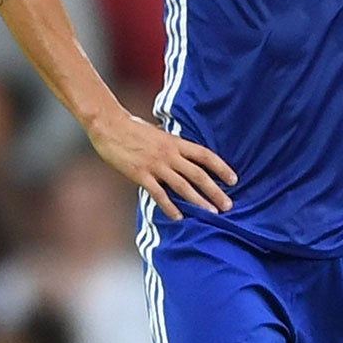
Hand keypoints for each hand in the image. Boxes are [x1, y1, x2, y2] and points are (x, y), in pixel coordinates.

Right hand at [88, 111, 235, 219]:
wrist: (109, 125)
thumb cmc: (132, 128)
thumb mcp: (158, 133)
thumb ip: (172, 146)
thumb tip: (184, 156)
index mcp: (175, 142)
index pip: (205, 155)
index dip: (221, 167)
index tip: (234, 180)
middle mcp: (169, 154)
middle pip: (198, 174)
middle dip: (215, 191)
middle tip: (228, 205)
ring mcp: (155, 165)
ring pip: (182, 186)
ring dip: (199, 201)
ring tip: (212, 213)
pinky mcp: (140, 174)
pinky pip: (159, 193)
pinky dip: (169, 206)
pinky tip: (179, 217)